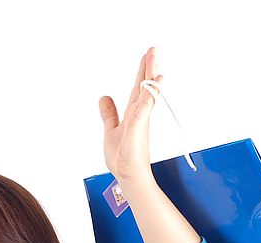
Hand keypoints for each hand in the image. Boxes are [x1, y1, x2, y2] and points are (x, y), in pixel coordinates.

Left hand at [98, 46, 162, 186]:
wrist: (127, 175)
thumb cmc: (122, 158)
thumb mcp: (110, 130)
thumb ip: (109, 113)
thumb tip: (103, 98)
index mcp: (133, 114)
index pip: (138, 88)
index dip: (142, 72)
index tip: (146, 57)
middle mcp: (139, 115)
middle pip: (145, 86)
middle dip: (149, 67)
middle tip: (153, 49)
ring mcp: (140, 121)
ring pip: (147, 93)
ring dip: (151, 76)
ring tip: (155, 59)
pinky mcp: (139, 128)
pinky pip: (145, 108)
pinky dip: (151, 95)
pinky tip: (157, 82)